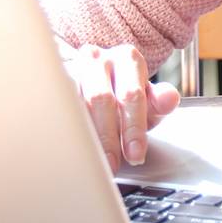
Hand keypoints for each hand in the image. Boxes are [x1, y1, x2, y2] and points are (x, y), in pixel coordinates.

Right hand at [58, 41, 179, 171]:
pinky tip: (71, 148)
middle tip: (114, 165)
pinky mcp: (52, 82)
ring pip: (74, 104)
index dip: (133, 128)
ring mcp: (71, 68)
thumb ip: (160, 101)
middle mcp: (97, 58)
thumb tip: (170, 98)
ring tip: (92, 160)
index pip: (131, 94)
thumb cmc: (126, 93)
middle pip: (101, 99)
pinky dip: (65, 130)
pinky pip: (55, 107)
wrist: (99, 78)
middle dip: (108, 137)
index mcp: (127, 58)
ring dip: (84, 136)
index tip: (135, 155)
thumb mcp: (148, 98)